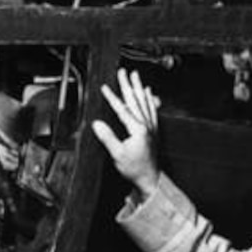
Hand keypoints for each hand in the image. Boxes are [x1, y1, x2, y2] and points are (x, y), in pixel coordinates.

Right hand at [91, 68, 161, 196]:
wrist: (150, 179)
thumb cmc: (134, 169)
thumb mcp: (118, 155)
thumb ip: (108, 138)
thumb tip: (97, 124)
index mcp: (138, 130)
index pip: (122, 109)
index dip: (113, 97)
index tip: (105, 87)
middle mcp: (146, 125)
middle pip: (135, 100)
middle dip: (128, 85)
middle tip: (123, 72)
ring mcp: (151, 127)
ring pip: (145, 102)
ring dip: (139, 88)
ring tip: (136, 76)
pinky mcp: (154, 130)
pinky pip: (152, 110)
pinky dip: (150, 99)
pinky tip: (148, 92)